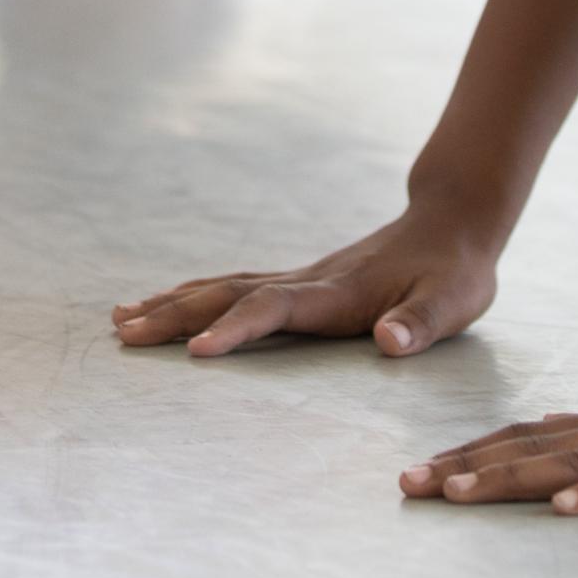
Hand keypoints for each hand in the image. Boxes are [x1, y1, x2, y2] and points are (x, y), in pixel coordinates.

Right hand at [112, 205, 501, 357]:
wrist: (453, 223)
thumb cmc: (456, 273)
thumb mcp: (453, 303)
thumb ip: (421, 323)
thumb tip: (391, 342)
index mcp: (338, 292)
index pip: (275, 309)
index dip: (237, 329)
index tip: (196, 354)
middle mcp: (308, 281)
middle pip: (229, 295)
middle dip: (175, 316)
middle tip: (122, 333)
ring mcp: (300, 278)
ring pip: (223, 287)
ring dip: (173, 303)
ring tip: (122, 318)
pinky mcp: (301, 282)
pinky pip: (235, 288)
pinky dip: (196, 296)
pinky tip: (171, 305)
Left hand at [400, 347, 577, 514]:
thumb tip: (548, 435)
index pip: (529, 437)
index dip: (473, 453)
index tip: (421, 472)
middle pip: (530, 449)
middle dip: (466, 468)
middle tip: (407, 485)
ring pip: (567, 463)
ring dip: (507, 477)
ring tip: (456, 493)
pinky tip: (561, 509)